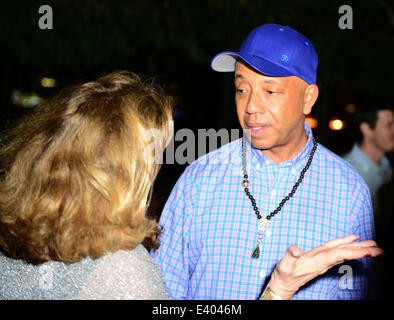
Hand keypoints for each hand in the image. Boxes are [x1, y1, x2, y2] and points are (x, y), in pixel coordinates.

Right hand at [267, 235, 383, 299]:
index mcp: (317, 261)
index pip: (338, 254)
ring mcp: (323, 260)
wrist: (283, 284)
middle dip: (363, 251)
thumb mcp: (284, 265)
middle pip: (346, 254)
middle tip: (381, 250)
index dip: (352, 252)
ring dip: (359, 248)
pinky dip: (345, 244)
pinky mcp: (320, 258)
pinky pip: (336, 250)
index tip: (367, 251)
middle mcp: (323, 261)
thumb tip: (295, 250)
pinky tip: (353, 240)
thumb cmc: (284, 275)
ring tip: (374, 245)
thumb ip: (290, 256)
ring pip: (344, 252)